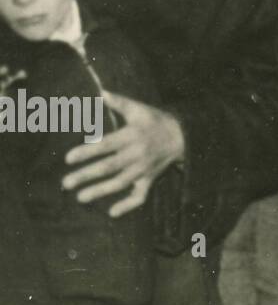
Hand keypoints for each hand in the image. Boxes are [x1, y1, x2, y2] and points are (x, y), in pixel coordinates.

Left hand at [63, 91, 185, 217]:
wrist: (184, 136)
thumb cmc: (156, 121)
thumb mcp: (140, 109)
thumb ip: (120, 102)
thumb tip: (101, 93)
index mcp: (132, 136)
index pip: (106, 145)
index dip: (88, 152)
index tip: (69, 158)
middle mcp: (137, 154)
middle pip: (109, 167)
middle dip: (87, 175)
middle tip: (66, 183)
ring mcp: (144, 169)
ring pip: (120, 183)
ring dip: (100, 191)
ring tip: (80, 197)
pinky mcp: (150, 179)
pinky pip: (140, 195)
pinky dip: (128, 205)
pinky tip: (112, 212)